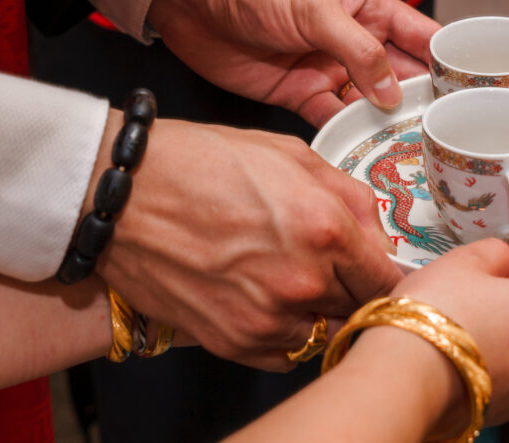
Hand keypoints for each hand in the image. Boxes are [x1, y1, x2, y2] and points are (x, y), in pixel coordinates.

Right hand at [94, 110, 402, 369]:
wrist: (121, 195)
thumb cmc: (200, 164)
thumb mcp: (290, 154)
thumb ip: (348, 196)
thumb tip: (378, 233)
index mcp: (324, 229)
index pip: (387, 279)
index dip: (385, 273)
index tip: (377, 269)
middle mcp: (302, 282)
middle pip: (359, 307)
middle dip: (352, 288)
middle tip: (332, 268)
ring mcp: (266, 319)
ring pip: (324, 333)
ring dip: (320, 313)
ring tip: (293, 281)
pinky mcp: (233, 343)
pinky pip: (286, 354)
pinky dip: (287, 333)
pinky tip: (267, 300)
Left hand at [148, 0, 438, 127]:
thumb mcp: (315, 9)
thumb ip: (358, 50)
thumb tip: (393, 93)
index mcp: (366, 7)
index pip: (419, 35)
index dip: (448, 60)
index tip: (476, 90)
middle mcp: (353, 41)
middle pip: (399, 76)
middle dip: (422, 102)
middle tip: (450, 135)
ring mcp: (328, 69)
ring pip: (369, 103)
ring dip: (387, 124)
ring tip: (414, 153)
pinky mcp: (299, 94)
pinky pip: (332, 119)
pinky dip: (348, 135)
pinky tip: (366, 154)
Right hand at [381, 239, 508, 428]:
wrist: (402, 374)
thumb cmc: (439, 311)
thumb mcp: (467, 259)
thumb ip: (498, 255)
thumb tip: (507, 266)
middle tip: (488, 302)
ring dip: (502, 345)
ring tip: (458, 326)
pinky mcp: (496, 414)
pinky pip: (499, 382)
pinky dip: (483, 369)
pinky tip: (448, 353)